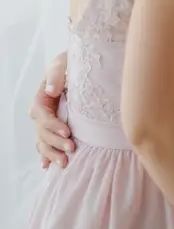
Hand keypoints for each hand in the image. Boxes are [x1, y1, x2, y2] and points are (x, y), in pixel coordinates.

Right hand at [28, 53, 73, 168]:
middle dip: (55, 143)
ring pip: (43, 142)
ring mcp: (46, 122)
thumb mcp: (62, 62)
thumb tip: (52, 91)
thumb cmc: (69, 62)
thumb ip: (56, 74)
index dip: (53, 125)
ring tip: (65, 163)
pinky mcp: (53, 128)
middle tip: (71, 149)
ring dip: (52, 154)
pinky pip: (46, 144)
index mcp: (41, 98)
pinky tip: (47, 166)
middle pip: (43, 132)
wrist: (76, 66)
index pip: (42, 116)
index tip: (68, 132)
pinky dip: (46, 155)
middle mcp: (40, 112)